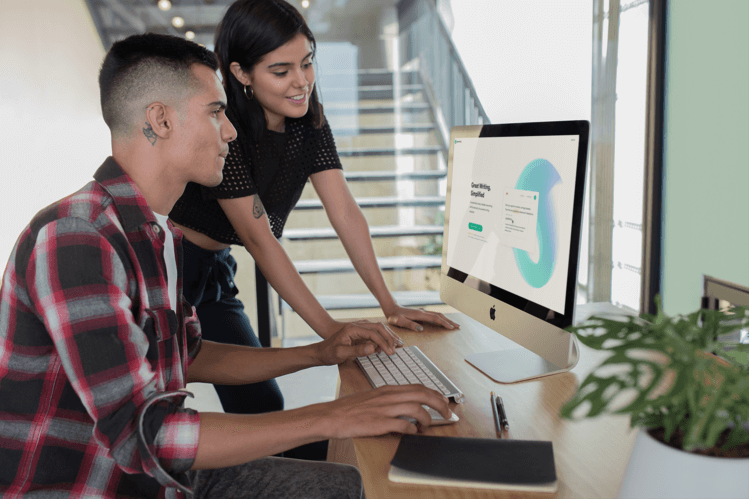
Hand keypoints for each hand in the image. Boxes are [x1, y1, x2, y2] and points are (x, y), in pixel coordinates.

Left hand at [314, 320, 398, 365]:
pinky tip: (383, 347)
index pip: (374, 333)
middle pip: (378, 328)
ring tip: (393, 347)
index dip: (383, 342)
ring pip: (377, 329)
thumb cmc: (329, 353)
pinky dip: (381, 338)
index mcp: (353, 329)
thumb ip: (357, 350)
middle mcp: (357, 326)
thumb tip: (373, 348)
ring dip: (386, 337)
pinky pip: (373, 333)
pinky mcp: (358, 334)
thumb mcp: (341, 353)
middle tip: (394, 350)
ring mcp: (358, 329)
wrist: (320, 352)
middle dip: (388, 338)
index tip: (389, 352)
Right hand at [319, 385, 451, 438]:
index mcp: (388, 389)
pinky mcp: (379, 423)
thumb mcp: (373, 397)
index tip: (443, 401)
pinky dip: (412, 429)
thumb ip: (390, 400)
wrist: (332, 415)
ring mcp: (384, 409)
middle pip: (422, 394)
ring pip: (416, 408)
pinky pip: (403, 424)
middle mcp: (388, 396)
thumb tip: (407, 406)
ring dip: (427, 418)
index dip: (434, 393)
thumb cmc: (350, 408)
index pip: (418, 386)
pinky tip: (412, 432)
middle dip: (440, 403)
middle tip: (447, 413)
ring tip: (427, 426)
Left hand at [384, 305, 460, 331]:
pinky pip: (434, 316)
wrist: (391, 308)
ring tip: (454, 325)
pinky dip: (441, 319)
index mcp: (419, 315)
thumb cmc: (394, 316)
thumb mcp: (399, 321)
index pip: (435, 319)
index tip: (451, 328)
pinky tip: (443, 321)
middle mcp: (423, 312)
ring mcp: (423, 312)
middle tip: (458, 327)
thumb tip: (421, 328)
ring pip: (437, 315)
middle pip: (439, 316)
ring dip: (446, 319)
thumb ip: (410, 325)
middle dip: (449, 321)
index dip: (443, 323)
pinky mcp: (421, 313)